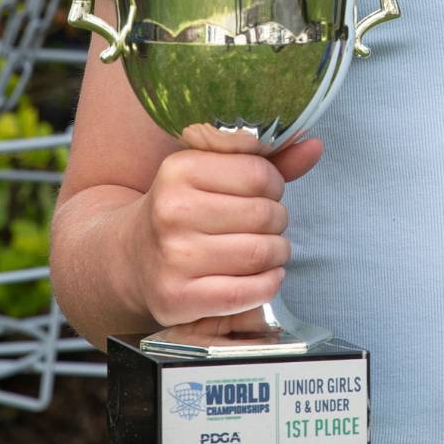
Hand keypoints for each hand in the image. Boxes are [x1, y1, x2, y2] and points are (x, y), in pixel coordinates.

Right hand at [125, 132, 325, 329]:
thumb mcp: (210, 173)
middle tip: (265, 224)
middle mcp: (172, 211)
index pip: (260, 173)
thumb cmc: (181, 210)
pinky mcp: (178, 297)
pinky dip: (268, 284)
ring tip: (267, 249)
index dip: (273, 184)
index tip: (264, 192)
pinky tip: (264, 275)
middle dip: (277, 220)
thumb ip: (263, 159)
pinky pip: (248, 292)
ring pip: (261, 253)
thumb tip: (315, 146)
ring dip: (278, 253)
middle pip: (265, 214)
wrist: (128, 259)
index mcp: (179, 169)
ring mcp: (173, 257)